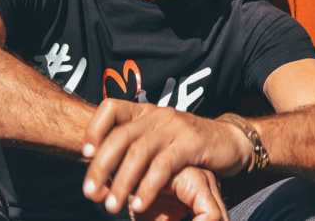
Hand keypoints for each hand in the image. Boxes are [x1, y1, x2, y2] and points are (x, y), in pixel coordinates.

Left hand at [81, 99, 250, 214]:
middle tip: (90, 194)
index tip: (84, 154)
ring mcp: (174, 127)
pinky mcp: (191, 143)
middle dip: (100, 167)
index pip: (111, 108)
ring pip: (139, 153)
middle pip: (120, 136)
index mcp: (145, 111)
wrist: (229, 141)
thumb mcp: (157, 140)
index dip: (94, 129)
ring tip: (111, 207)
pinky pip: (163, 165)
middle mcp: (157, 115)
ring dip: (122, 182)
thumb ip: (132, 148)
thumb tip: (96, 170)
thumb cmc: (186, 147)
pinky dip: (148, 187)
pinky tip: (139, 205)